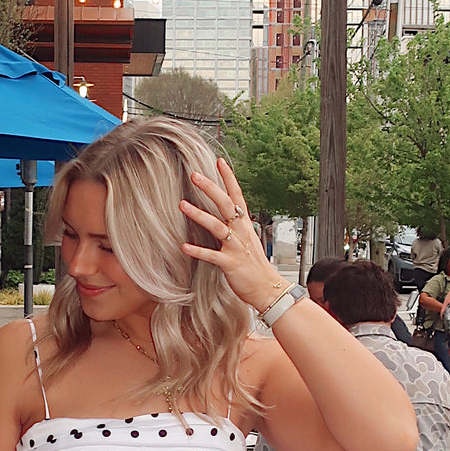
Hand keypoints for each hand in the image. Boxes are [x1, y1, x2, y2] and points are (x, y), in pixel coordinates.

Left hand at [179, 157, 284, 311]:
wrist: (267, 289)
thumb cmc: (254, 266)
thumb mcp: (246, 241)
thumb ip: (235, 227)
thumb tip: (227, 215)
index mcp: (244, 225)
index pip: (237, 195)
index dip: (229, 178)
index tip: (219, 161)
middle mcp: (241, 232)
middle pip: (225, 204)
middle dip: (210, 188)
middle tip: (194, 175)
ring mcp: (236, 247)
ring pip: (217, 226)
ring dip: (199, 214)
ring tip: (182, 205)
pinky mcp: (230, 264)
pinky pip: (212, 256)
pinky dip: (198, 251)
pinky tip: (184, 246)